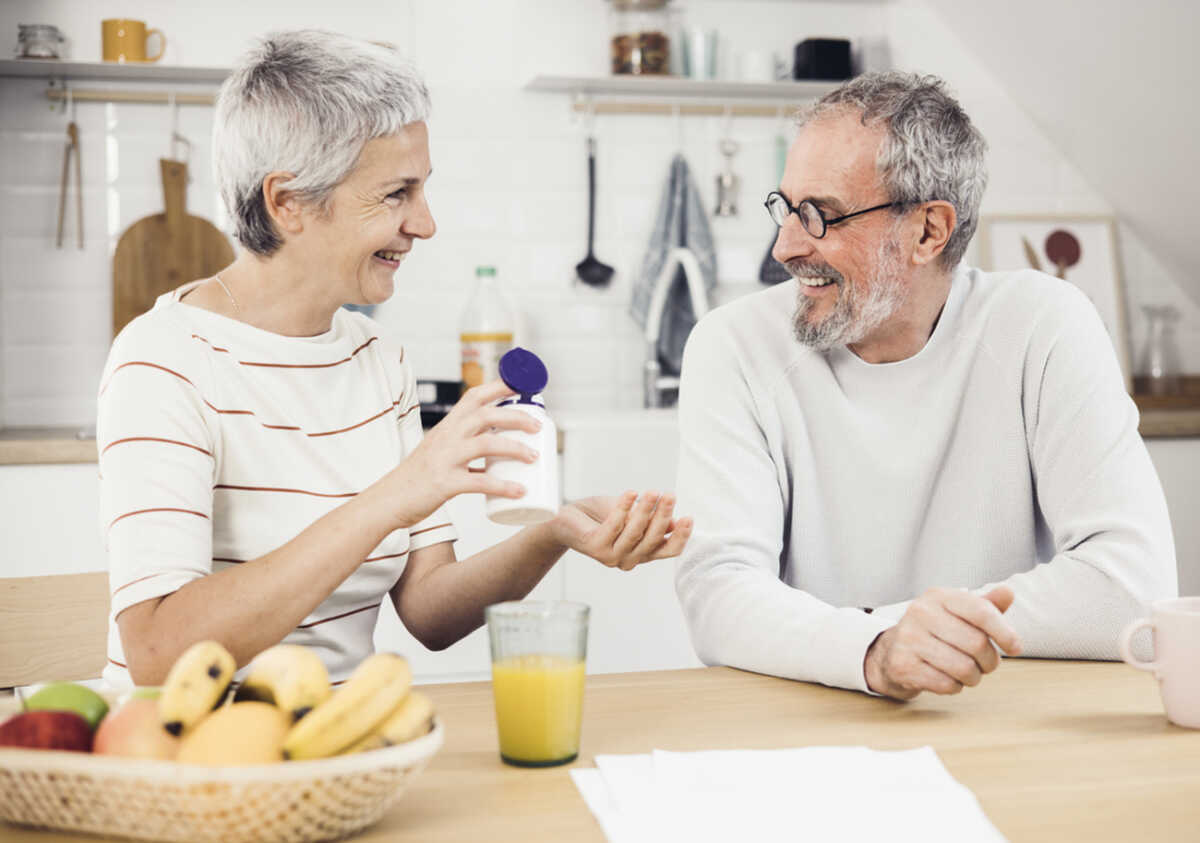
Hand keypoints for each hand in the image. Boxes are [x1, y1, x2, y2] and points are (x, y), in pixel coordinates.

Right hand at [366, 381, 540, 529]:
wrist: (388, 500)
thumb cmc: (417, 476)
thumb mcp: (439, 449)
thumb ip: (463, 443)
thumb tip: (498, 445)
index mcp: (447, 425)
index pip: (474, 396)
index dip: (500, 387)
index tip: (523, 385)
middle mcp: (446, 436)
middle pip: (486, 415)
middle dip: (516, 417)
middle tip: (538, 426)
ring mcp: (445, 459)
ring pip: (486, 444)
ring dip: (515, 448)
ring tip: (534, 457)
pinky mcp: (445, 483)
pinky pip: (479, 482)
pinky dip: (503, 486)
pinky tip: (519, 491)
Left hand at [548, 492, 693, 570]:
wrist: (567, 518)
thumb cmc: (601, 515)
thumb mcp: (633, 514)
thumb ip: (652, 520)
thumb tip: (675, 522)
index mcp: (641, 554)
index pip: (667, 550)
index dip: (680, 537)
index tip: (688, 517)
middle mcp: (628, 560)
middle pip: (653, 541)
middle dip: (663, 516)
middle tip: (669, 495)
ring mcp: (611, 557)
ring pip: (635, 534)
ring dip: (645, 510)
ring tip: (652, 492)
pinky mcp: (595, 548)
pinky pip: (614, 526)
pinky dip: (624, 508)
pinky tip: (630, 494)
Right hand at [863, 586, 1021, 699]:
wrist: (890, 651)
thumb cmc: (935, 631)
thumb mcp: (958, 613)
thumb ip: (986, 605)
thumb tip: (1008, 592)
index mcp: (939, 596)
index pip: (981, 611)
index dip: (1005, 632)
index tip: (1015, 647)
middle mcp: (921, 612)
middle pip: (976, 643)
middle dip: (989, 661)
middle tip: (986, 664)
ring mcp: (909, 638)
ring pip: (963, 668)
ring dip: (974, 677)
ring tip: (968, 672)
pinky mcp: (902, 664)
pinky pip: (946, 684)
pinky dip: (955, 686)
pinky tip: (948, 678)